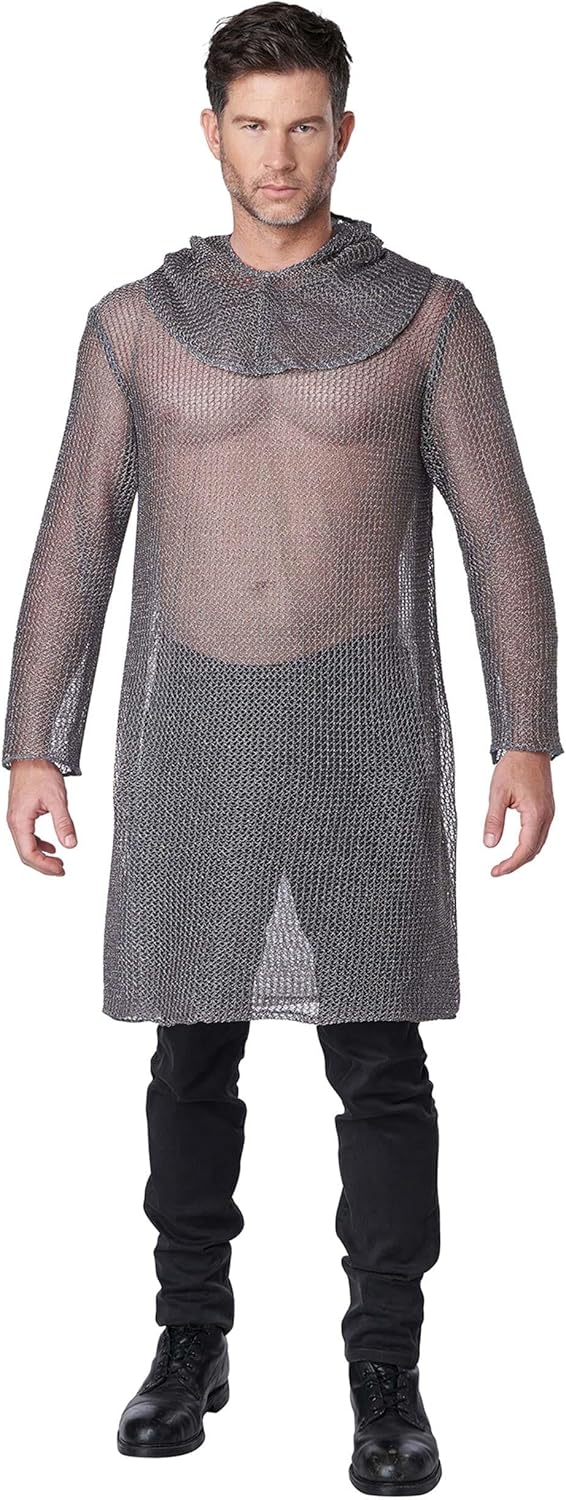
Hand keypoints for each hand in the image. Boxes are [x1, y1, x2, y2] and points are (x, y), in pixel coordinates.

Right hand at [6, 759, 77, 874]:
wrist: (32, 756)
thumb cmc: (40, 772)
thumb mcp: (57, 799)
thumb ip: (64, 823)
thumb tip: (70, 844)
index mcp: (20, 821)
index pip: (29, 853)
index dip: (45, 866)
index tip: (60, 870)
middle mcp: (14, 822)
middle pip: (25, 854)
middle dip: (43, 865)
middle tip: (61, 870)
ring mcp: (16, 818)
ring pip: (26, 846)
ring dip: (41, 856)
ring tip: (58, 862)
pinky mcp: (21, 814)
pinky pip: (27, 836)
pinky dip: (39, 845)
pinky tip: (51, 847)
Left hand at [483, 750, 555, 875]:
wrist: (529, 748)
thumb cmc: (514, 766)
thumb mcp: (497, 794)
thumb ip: (493, 821)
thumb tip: (489, 844)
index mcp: (535, 814)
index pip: (524, 850)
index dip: (510, 865)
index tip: (495, 871)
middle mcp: (546, 816)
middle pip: (533, 851)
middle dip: (516, 864)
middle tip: (497, 870)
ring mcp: (549, 813)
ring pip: (538, 844)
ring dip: (523, 856)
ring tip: (505, 862)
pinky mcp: (547, 809)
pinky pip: (540, 833)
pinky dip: (529, 845)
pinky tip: (517, 846)